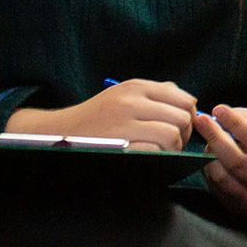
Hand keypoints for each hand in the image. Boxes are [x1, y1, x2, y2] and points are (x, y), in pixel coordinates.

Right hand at [4, 78, 196, 150]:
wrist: (57, 132)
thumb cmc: (96, 117)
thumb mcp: (123, 95)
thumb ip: (155, 94)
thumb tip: (189, 102)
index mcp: (136, 87)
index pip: (184, 99)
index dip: (189, 117)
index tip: (182, 129)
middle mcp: (131, 101)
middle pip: (182, 118)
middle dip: (184, 135)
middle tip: (175, 144)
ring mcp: (123, 123)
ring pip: (172, 135)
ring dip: (173, 148)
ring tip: (162, 152)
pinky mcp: (118, 145)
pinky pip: (154, 150)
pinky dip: (158, 157)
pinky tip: (150, 159)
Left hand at [193, 105, 246, 212]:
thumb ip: (244, 118)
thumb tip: (216, 117)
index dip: (237, 124)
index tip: (218, 110)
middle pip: (237, 162)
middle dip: (216, 138)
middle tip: (201, 120)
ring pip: (222, 176)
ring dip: (210, 155)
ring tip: (210, 141)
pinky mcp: (238, 207)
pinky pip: (215, 187)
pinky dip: (209, 169)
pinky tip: (212, 158)